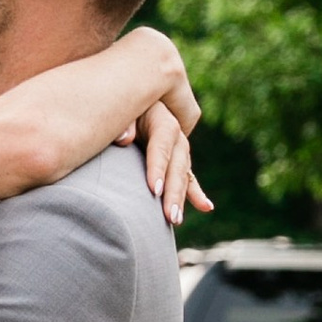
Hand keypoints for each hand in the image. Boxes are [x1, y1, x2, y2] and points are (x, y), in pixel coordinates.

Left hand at [128, 97, 211, 223]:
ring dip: (180, 197)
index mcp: (160, 116)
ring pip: (182, 173)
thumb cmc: (116, 105)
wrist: (122, 102)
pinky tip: (206, 207)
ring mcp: (176, 147)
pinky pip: (187, 177)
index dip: (159, 165)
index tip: (153, 189)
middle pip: (177, 162)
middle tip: (169, 215)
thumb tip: (124, 138)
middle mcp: (173, 133)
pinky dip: (195, 192)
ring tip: (175, 219)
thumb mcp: (120, 107)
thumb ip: (124, 120)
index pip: (162, 141)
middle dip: (173, 190)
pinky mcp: (174, 159)